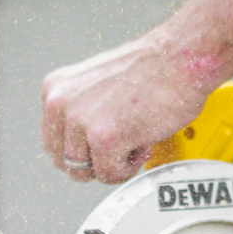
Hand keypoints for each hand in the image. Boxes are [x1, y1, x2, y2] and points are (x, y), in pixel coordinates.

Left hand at [40, 35, 214, 183]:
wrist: (180, 59)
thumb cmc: (150, 68)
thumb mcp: (96, 83)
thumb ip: (80, 110)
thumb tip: (79, 141)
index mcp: (55, 89)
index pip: (52, 142)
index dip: (80, 150)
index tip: (99, 147)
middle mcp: (60, 103)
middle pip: (65, 162)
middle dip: (93, 162)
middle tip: (119, 148)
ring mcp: (80, 121)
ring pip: (85, 172)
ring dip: (112, 164)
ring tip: (132, 142)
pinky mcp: (104, 139)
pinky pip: (109, 174)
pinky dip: (129, 168)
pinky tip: (141, 144)